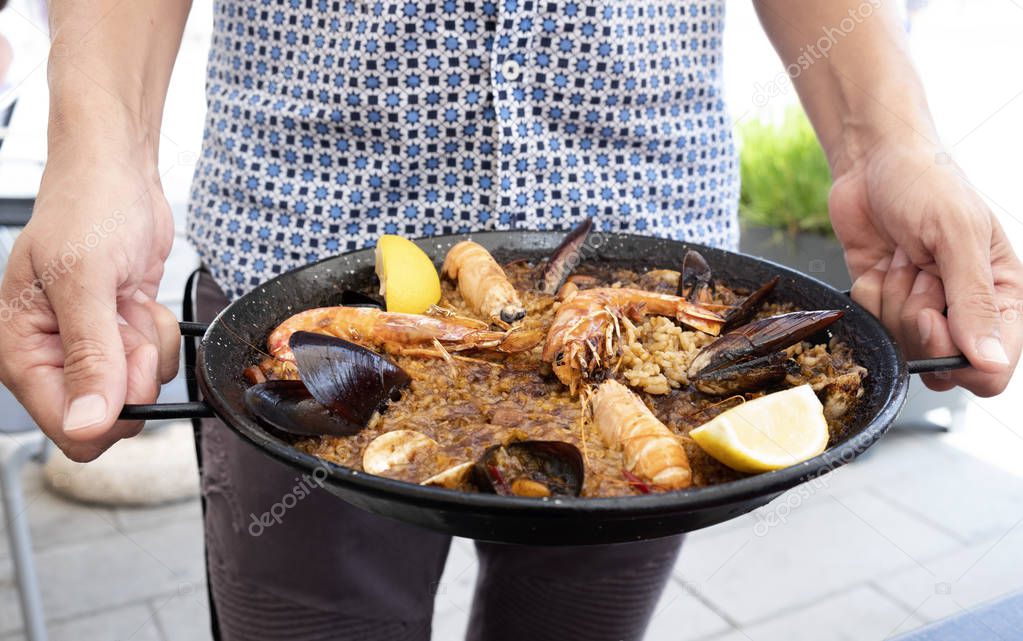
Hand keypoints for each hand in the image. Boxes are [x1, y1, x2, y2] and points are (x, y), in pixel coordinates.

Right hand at [0, 140, 179, 460]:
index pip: (70, 429)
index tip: (124, 358)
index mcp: (21, 352)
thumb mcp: (86, 280)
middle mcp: (50, 357)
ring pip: (137, 389)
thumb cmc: (89, 209)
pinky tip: (138, 300)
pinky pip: (154, 364)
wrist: (117, 175)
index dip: (112, 410)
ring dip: (149, 346)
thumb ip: (89, 356)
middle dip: (133, 371)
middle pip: (111, 415)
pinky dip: (160, 334)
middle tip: (125, 321)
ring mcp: (87, 347)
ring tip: (127, 302)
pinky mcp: (119, 335)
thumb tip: (88, 424)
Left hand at [830, 141, 1022, 395]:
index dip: (959, 357)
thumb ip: (974, 301)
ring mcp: (921, 308)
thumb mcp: (958, 236)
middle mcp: (963, 309)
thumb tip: (991, 362)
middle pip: (940, 363)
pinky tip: (881, 261)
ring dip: (894, 300)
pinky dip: (870, 292)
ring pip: (902, 345)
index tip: (935, 318)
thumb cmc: (926, 183)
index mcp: (1003, 295)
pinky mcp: (883, 302)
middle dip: (919, 319)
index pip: (992, 367)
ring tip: (903, 257)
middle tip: (919, 271)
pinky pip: (872, 322)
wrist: (871, 161)